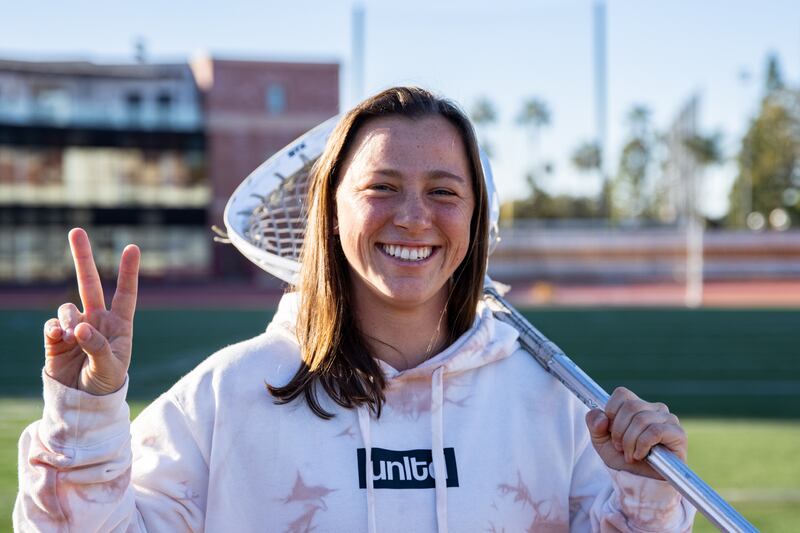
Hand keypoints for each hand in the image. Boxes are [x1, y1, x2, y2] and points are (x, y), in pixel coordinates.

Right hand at [44, 228, 139, 394]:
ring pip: (68, 308)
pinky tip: (60, 338)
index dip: (128, 271)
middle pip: (89, 283)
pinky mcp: (56, 339)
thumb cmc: (106, 383)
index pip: (126, 293)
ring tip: (74, 337)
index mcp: (119, 324)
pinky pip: (52, 326)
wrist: (83, 402)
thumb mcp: (111, 368)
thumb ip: (98, 346)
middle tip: (76, 231)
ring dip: (69, 318)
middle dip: (82, 257)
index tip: (132, 247)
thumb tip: (79, 327)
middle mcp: (97, 320)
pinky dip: (55, 330)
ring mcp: (75, 327)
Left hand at [585, 387, 686, 479]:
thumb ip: (594, 424)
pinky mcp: (678, 434)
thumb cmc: (622, 459)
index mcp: (637, 405)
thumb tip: (602, 417)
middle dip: (619, 431)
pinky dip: (642, 445)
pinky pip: (655, 431)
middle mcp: (654, 408)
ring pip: (641, 420)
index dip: (611, 412)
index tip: (610, 431)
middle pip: (630, 407)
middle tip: (619, 447)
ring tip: (630, 455)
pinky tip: (641, 455)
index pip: (622, 394)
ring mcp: (668, 419)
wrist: (640, 482)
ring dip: (630, 442)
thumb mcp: (601, 441)